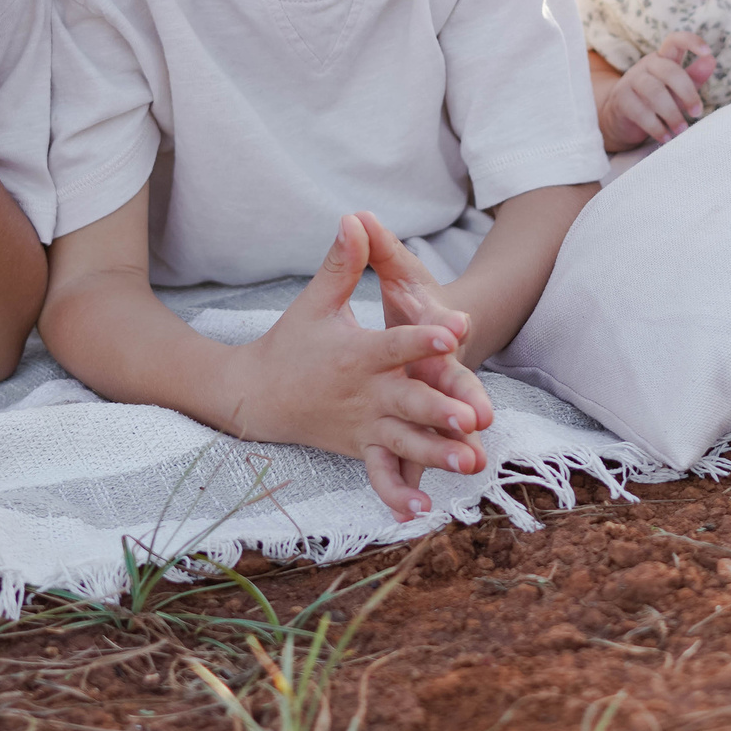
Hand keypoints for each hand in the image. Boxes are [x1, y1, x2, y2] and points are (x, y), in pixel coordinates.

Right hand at [231, 214, 487, 521]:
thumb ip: (341, 263)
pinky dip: (399, 494)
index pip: (395, 344)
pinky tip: (425, 512)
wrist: (257, 396)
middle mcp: (364, 394)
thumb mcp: (314, 301)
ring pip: (405, 443)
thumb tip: (354, 218)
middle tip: (473, 417)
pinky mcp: (363, 450)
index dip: (424, 338)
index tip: (456, 332)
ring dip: (437, 454)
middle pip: (407, 403)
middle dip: (440, 410)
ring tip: (471, 462)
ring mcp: (364, 427)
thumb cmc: (291, 343)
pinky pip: (382, 474)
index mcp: (356, 355)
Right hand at [599, 31, 715, 149]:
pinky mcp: (621, 100)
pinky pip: (640, 112)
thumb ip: (693, 77)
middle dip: (687, 93)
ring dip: (672, 114)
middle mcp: (646, 66)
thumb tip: (711, 60)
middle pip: (669, 71)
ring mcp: (631, 81)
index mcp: (662, 59)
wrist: (619, 119)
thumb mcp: (677, 90)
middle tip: (697, 113)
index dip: (691, 41)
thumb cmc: (655, 102)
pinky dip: (656, 127)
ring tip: (682, 130)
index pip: (674, 40)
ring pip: (654, 92)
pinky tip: (666, 138)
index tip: (707, 52)